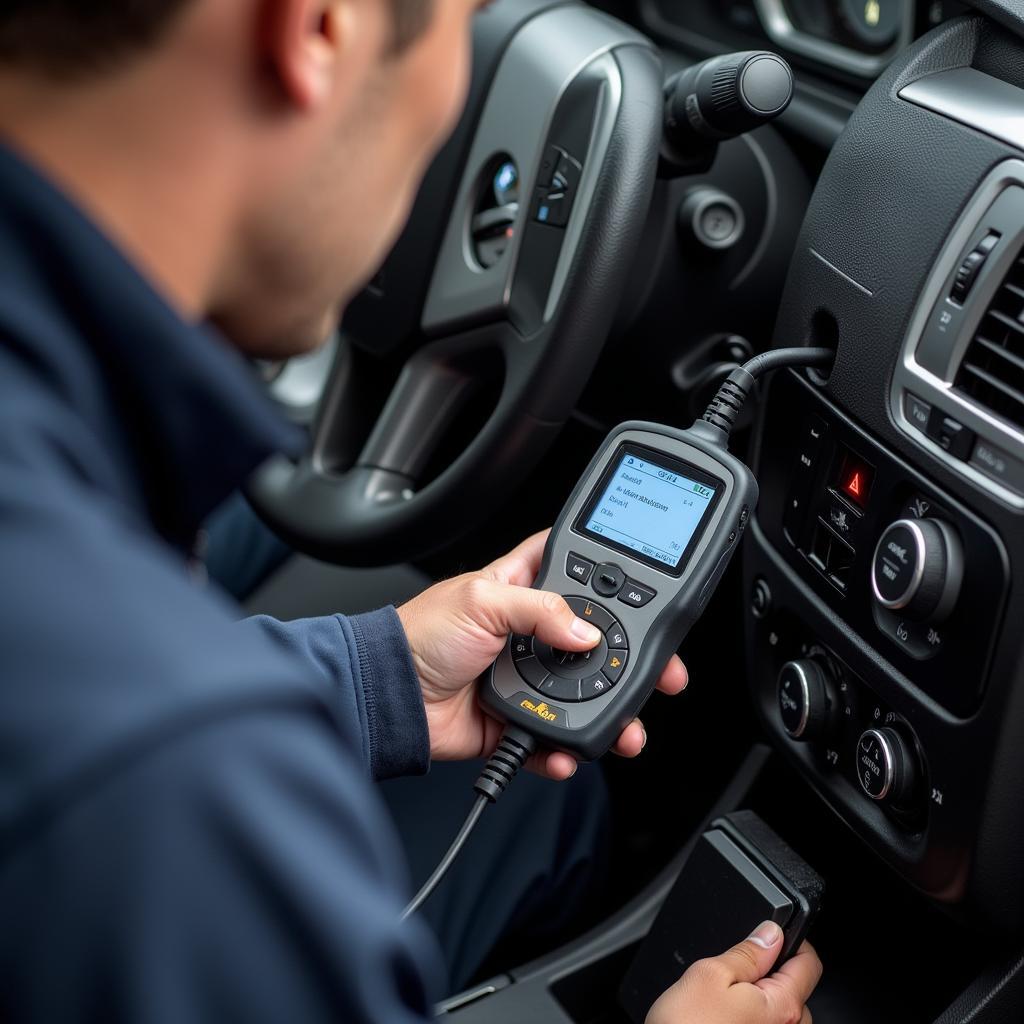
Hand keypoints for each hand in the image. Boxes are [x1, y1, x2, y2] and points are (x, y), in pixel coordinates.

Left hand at [396, 529, 687, 779]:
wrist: (389, 696)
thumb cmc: (420, 635)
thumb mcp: (482, 600)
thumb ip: (541, 610)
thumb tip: (588, 633)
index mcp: (520, 590)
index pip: (576, 572)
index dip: (610, 577)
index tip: (646, 590)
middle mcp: (529, 634)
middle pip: (596, 644)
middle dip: (630, 660)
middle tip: (661, 673)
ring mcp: (526, 678)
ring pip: (584, 697)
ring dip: (611, 714)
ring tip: (627, 729)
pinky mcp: (515, 719)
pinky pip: (552, 740)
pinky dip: (565, 751)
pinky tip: (570, 752)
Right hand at [647, 922, 822, 1023]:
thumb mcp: (710, 974)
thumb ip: (747, 953)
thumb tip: (771, 933)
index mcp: (783, 1007)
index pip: (809, 964)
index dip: (790, 940)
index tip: (769, 935)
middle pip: (794, 990)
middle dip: (768, 976)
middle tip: (733, 977)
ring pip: (778, 1013)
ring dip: (758, 1003)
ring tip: (723, 1006)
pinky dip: (750, 1021)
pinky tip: (723, 1022)